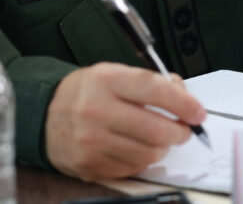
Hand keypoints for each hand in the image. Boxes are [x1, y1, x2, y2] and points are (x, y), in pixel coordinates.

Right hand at [45, 62, 206, 179]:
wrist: (44, 114)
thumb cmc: (87, 92)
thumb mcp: (113, 73)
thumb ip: (150, 82)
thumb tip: (184, 97)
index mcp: (106, 80)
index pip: (154, 90)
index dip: (183, 103)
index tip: (198, 112)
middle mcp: (96, 109)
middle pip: (155, 128)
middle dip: (179, 132)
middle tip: (183, 130)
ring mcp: (91, 140)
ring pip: (147, 153)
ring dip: (162, 148)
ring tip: (158, 139)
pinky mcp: (89, 164)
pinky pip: (131, 168)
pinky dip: (142, 160)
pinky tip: (136, 148)